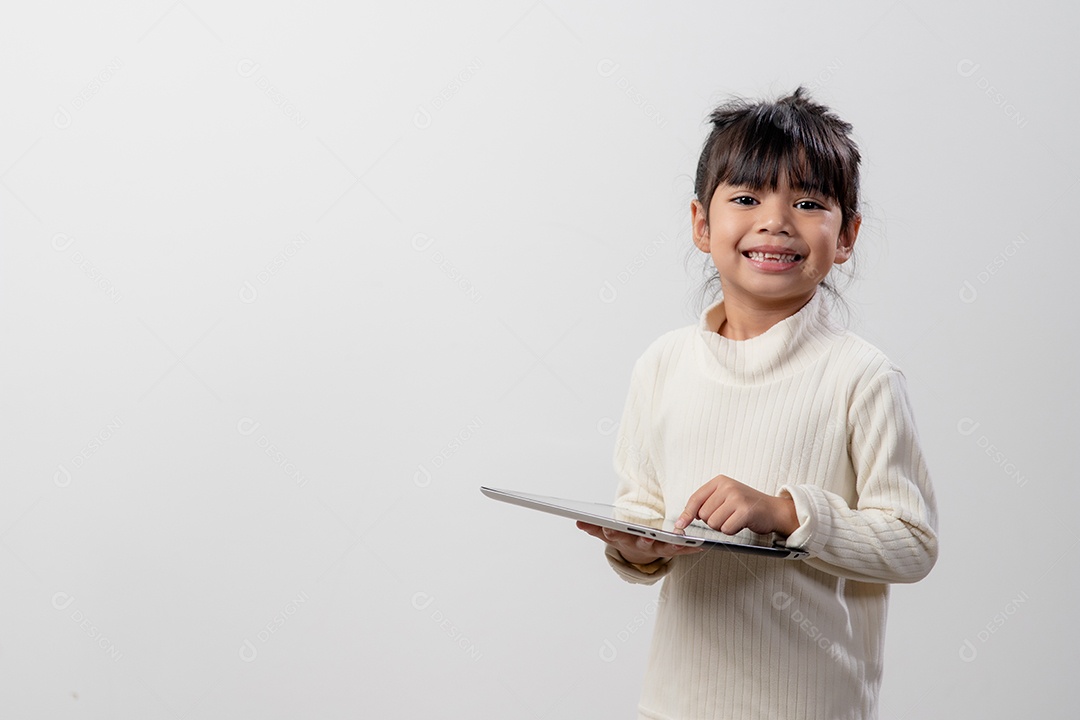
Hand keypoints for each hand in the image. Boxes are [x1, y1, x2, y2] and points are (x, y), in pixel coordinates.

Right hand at [576, 521, 704, 564]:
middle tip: (644, 536)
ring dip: (672, 544)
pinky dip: (691, 548)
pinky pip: (683, 550)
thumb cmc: (626, 539)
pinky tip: (699, 545)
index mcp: (625, 540)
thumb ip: (595, 528)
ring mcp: (658, 549)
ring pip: (665, 547)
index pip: (616, 536)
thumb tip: (578, 521)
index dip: (612, 532)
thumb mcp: (609, 534)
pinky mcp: (672, 550)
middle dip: (643, 540)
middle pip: (641, 543)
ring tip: (679, 536)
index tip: (609, 527)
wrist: (641, 555)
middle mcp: (642, 546)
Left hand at [675, 474, 798, 535]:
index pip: (695, 498)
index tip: (680, 524)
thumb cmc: (747, 505)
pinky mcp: (745, 511)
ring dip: (723, 526)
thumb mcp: (726, 497)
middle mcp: (727, 486)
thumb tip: (684, 518)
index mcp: (719, 481)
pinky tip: (741, 523)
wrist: (774, 510)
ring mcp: (736, 497)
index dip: (686, 513)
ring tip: (735, 519)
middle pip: (703, 514)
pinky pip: (726, 528)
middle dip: (713, 521)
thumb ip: (707, 503)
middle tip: (727, 517)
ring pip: (713, 523)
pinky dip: (732, 530)